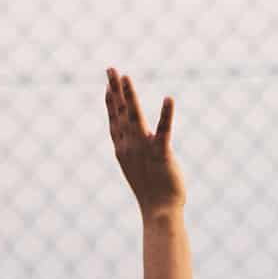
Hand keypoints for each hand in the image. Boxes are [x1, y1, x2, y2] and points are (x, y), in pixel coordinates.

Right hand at [105, 68, 184, 218]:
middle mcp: (129, 146)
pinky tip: (168, 98)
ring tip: (126, 77)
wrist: (159, 209)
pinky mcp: (161, 153)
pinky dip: (166, 114)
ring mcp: (143, 149)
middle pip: (119, 113)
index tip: (109, 83)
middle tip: (111, 69)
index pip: (114, 120)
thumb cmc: (151, 189)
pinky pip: (164, 130)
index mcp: (123, 148)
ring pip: (134, 117)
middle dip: (115, 90)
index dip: (111, 101)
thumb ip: (132, 150)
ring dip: (129, 96)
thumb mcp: (136, 166)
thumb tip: (128, 141)